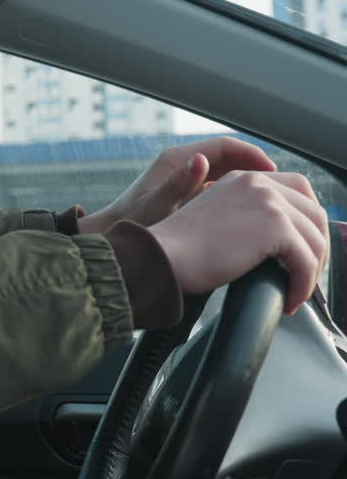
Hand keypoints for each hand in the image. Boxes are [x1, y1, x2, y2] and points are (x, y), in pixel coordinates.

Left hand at [78, 137, 276, 233]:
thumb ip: (178, 186)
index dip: (253, 156)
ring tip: (272, 204)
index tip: (274, 173)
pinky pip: (221, 190)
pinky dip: (237, 198)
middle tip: (282, 190)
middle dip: (257, 172)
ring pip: (228, 176)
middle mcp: (184, 166)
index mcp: (178, 160)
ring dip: (249, 186)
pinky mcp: (188, 196)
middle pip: (231, 160)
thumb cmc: (130, 225)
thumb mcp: (155, 207)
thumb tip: (200, 161)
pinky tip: (251, 217)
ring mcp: (187, 180)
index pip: (226, 146)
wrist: (110, 240)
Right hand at [147, 170, 328, 314]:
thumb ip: (244, 217)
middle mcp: (258, 183)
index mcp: (243, 179)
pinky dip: (303, 285)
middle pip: (314, 212)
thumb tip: (275, 243)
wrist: (161, 256)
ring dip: (312, 270)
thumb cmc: (179, 250)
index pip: (298, 189)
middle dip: (317, 246)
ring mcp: (268, 202)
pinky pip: (306, 261)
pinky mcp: (274, 226)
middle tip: (305, 274)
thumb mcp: (216, 219)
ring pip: (315, 238)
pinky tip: (290, 299)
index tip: (303, 247)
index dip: (307, 220)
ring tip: (296, 292)